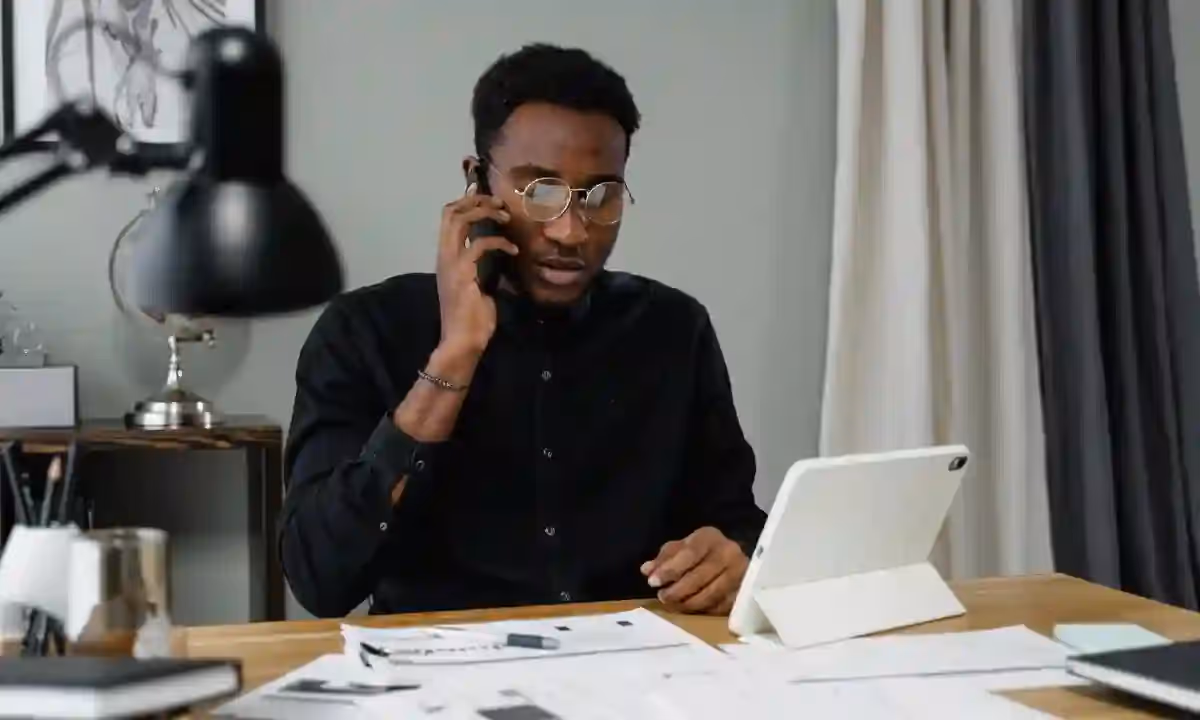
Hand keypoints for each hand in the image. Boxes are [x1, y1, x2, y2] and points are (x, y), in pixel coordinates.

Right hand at [436, 189, 517, 354]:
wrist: (462, 341)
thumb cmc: (471, 319)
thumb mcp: (478, 286)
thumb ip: (481, 268)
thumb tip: (499, 258)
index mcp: (446, 258)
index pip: (448, 219)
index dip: (466, 203)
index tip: (488, 199)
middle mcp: (444, 256)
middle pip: (450, 212)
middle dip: (475, 200)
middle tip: (499, 202)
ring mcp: (450, 263)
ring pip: (460, 220)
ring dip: (484, 212)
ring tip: (505, 216)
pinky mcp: (462, 272)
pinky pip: (480, 245)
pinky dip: (499, 243)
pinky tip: (513, 250)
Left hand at [639, 527, 747, 614]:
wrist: (731, 557)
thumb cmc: (700, 551)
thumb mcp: (681, 548)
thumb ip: (664, 558)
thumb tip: (647, 570)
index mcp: (710, 537)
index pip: (688, 554)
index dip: (670, 569)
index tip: (653, 582)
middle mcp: (729, 552)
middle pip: (700, 576)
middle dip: (677, 590)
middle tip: (662, 597)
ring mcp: (740, 572)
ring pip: (711, 594)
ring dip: (689, 603)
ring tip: (674, 604)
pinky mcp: (744, 590)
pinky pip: (721, 605)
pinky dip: (704, 610)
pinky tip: (691, 609)